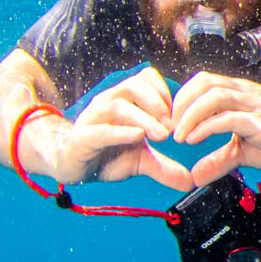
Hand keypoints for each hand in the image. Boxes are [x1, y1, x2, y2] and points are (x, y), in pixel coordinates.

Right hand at [47, 66, 192, 189]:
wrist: (71, 165)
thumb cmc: (107, 154)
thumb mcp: (141, 161)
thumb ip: (164, 167)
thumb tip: (189, 183)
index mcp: (125, 99)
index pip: (147, 78)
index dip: (165, 92)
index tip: (179, 115)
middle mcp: (109, 102)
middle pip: (134, 85)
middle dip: (158, 103)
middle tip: (173, 127)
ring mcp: (93, 118)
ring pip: (118, 106)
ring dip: (144, 118)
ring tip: (162, 136)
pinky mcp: (82, 138)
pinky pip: (100, 130)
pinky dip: (120, 132)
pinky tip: (138, 137)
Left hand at [171, 73, 260, 185]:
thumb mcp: (244, 152)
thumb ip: (219, 160)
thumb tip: (196, 175)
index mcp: (243, 94)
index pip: (204, 81)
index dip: (182, 97)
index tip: (171, 121)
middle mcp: (249, 94)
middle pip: (205, 83)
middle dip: (180, 104)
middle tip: (170, 128)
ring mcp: (258, 107)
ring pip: (215, 96)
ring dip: (190, 115)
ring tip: (179, 135)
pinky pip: (230, 118)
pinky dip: (206, 127)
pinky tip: (194, 139)